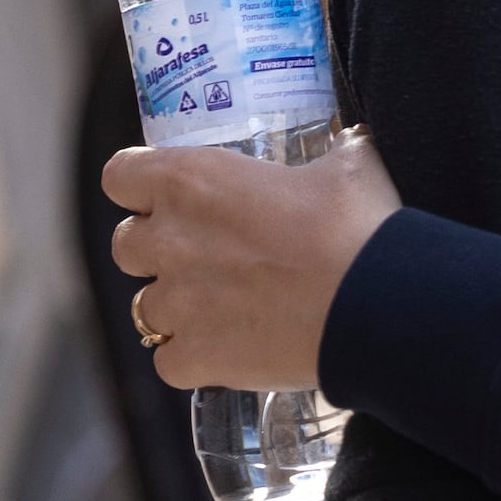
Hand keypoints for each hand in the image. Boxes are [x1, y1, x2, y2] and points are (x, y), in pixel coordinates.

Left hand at [101, 132, 402, 389]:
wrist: (380, 306)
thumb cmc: (360, 227)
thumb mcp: (351, 165)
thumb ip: (336, 148)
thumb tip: (352, 139)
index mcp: (191, 180)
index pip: (120, 175)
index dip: (140, 187)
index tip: (168, 197)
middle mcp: (169, 239)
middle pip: (126, 245)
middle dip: (158, 251)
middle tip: (207, 255)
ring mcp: (177, 304)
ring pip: (145, 309)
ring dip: (177, 308)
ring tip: (225, 310)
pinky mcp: (196, 357)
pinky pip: (169, 361)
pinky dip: (194, 360)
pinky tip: (230, 352)